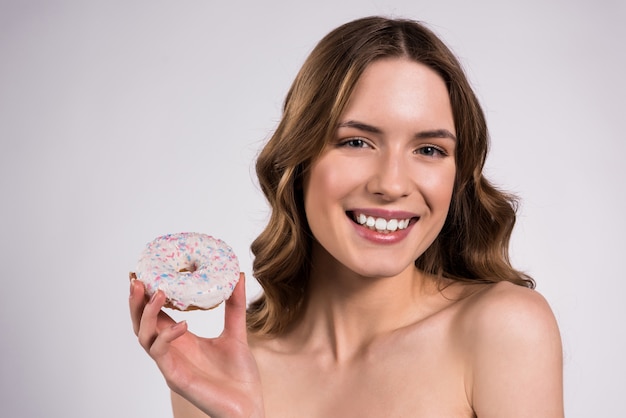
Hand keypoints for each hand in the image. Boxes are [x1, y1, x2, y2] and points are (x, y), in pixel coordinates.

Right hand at [129, 273, 263, 417]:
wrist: (248, 405)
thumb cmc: (240, 375)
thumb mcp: (236, 332)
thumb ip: (235, 305)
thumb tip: (236, 275)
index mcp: (182, 340)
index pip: (156, 316)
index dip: (148, 296)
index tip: (147, 273)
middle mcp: (172, 351)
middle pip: (141, 324)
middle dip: (137, 302)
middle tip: (139, 280)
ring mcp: (171, 364)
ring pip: (144, 337)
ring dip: (146, 314)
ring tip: (158, 293)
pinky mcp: (175, 377)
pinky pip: (160, 354)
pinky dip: (167, 336)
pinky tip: (183, 325)